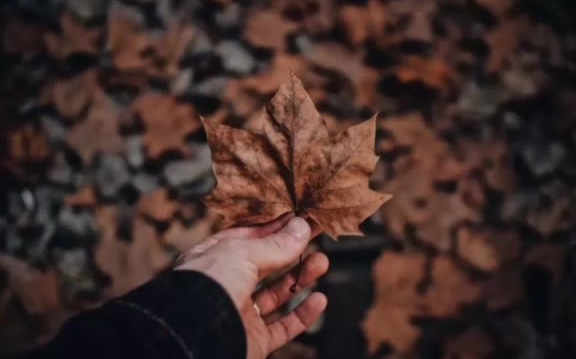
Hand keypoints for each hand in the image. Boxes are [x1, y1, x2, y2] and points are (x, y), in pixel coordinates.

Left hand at [175, 214, 328, 358]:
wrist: (195, 343)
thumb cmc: (206, 289)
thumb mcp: (241, 254)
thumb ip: (274, 244)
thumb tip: (301, 226)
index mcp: (210, 260)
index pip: (245, 238)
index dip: (273, 226)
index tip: (298, 216)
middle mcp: (223, 286)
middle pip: (264, 264)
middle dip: (291, 249)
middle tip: (316, 233)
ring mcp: (238, 314)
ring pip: (276, 294)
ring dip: (301, 277)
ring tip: (322, 261)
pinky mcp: (252, 340)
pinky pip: (282, 327)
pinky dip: (303, 315)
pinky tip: (319, 299)